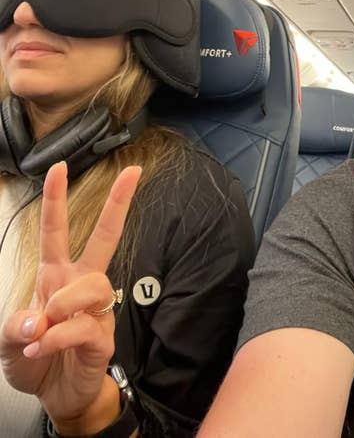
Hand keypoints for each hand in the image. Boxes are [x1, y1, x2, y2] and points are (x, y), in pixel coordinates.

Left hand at [0, 161, 140, 430]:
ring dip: (63, 305)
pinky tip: (43, 346)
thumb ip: (15, 325)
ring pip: (94, 285)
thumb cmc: (35, 357)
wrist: (55, 394)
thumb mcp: (8, 340)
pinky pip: (85, 326)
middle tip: (132, 173)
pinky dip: (58, 338)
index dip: (55, 199)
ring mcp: (97, 309)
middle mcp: (80, 285)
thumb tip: (39, 317)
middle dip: (119, 204)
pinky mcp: (104, 336)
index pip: (57, 232)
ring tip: (43, 328)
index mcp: (56, 276)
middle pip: (106, 238)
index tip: (58, 167)